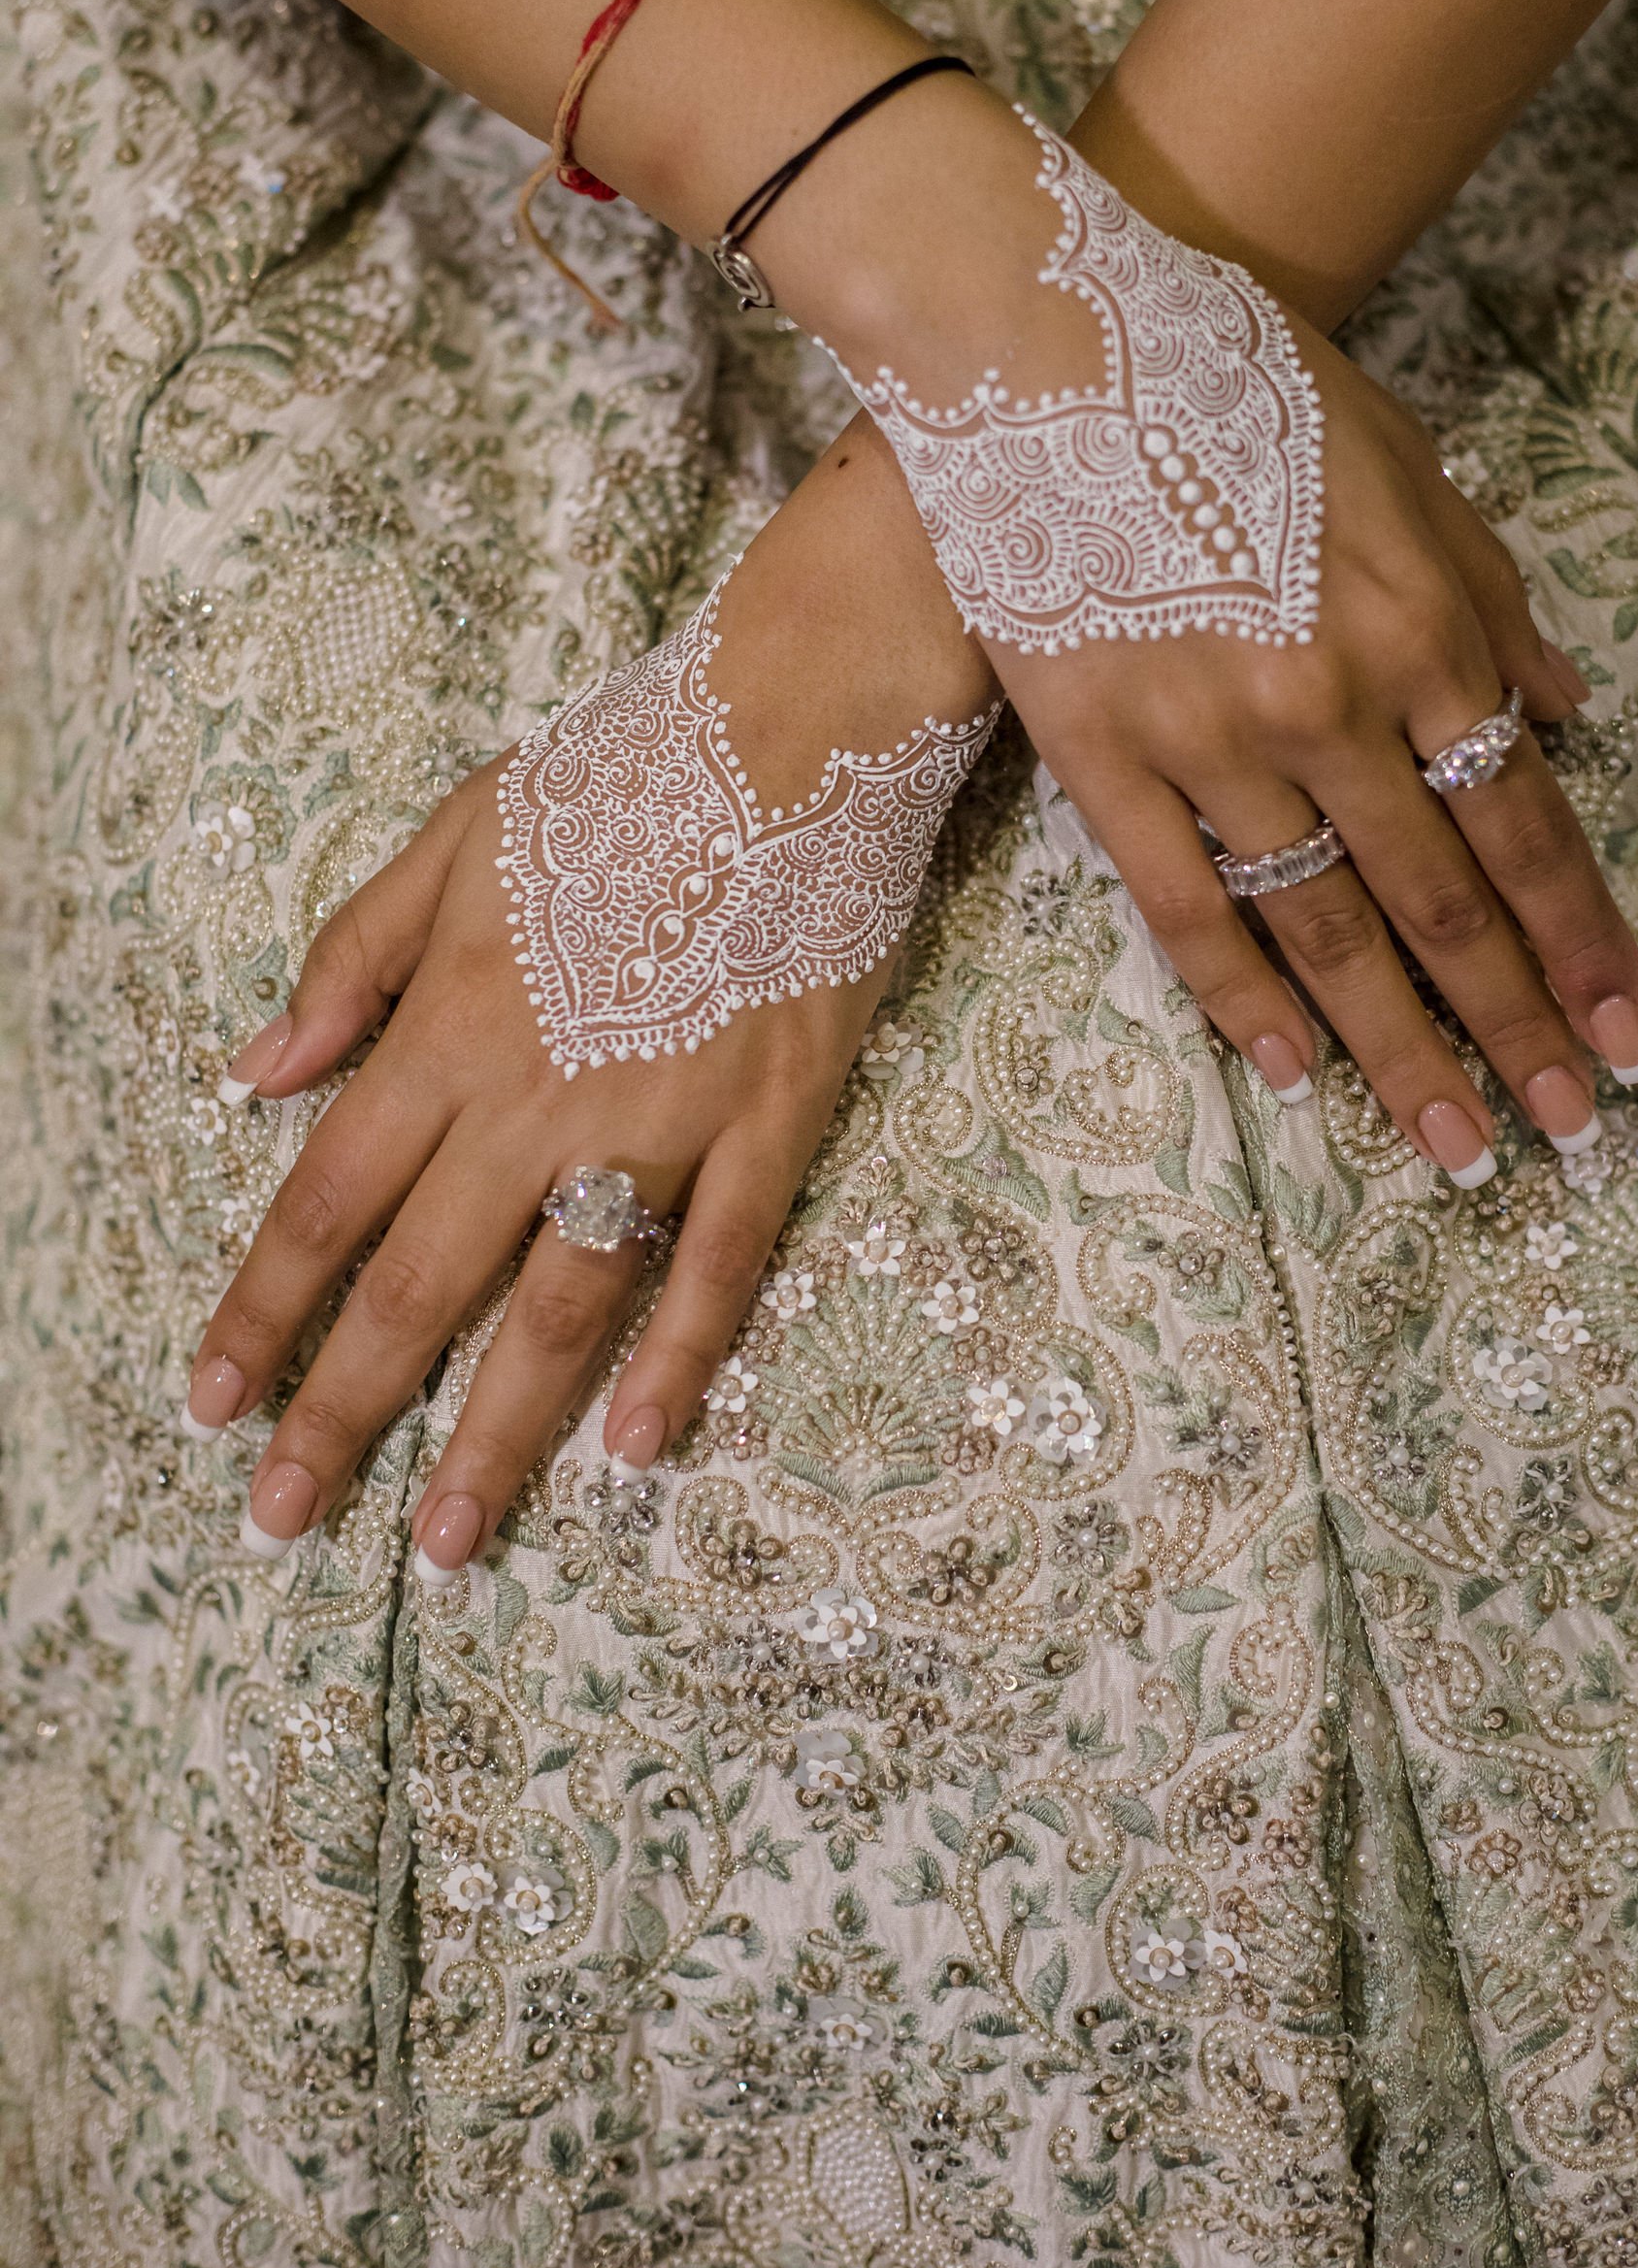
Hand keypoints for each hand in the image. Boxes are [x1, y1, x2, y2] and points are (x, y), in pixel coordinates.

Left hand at [184, 429, 989, 1573]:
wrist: (795, 729)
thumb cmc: (618, 772)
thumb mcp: (450, 837)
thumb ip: (351, 961)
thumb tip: (256, 1072)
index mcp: (449, 1027)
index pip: (325, 1200)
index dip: (260, 1311)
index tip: (210, 1403)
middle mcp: (535, 1096)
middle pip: (419, 1283)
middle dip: (340, 1410)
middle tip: (284, 1516)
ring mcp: (659, 1119)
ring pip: (561, 1306)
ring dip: (497, 1431)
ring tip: (449, 1538)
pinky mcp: (768, 1122)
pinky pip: (717, 1264)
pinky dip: (679, 1357)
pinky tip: (640, 1447)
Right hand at [992, 334, 1637, 1179]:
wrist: (1048, 343)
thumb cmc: (1242, 383)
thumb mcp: (1412, 466)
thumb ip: (1496, 600)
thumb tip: (1572, 717)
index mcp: (1424, 632)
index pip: (1526, 826)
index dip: (1584, 942)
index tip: (1625, 1035)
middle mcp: (1334, 706)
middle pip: (1444, 904)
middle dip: (1517, 1027)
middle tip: (1564, 1127)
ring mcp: (1211, 741)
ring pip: (1325, 929)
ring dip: (1399, 1051)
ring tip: (1454, 1147)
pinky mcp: (1099, 756)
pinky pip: (1183, 906)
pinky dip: (1240, 997)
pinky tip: (1290, 1071)